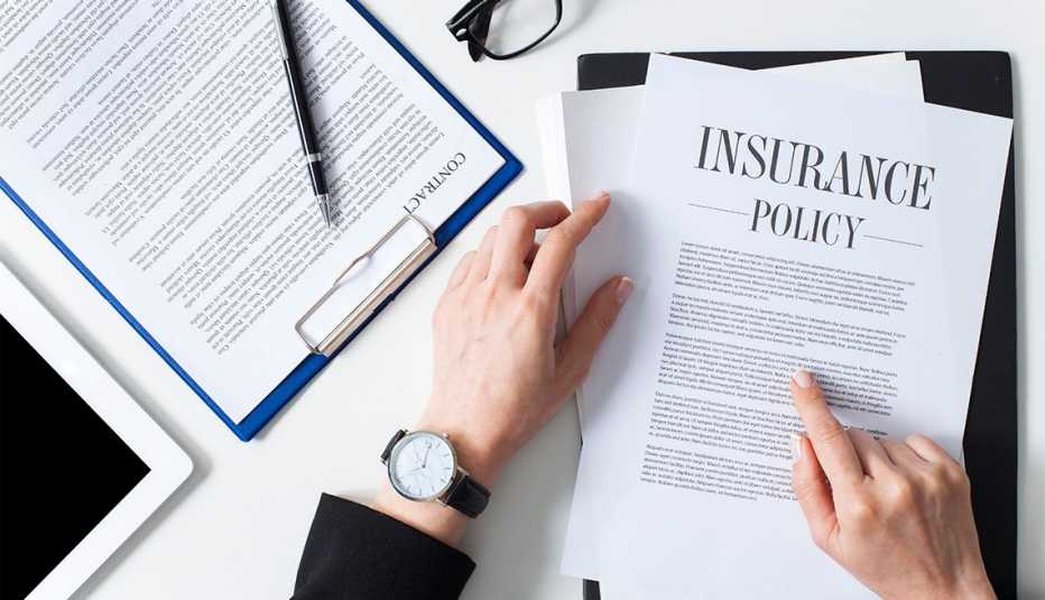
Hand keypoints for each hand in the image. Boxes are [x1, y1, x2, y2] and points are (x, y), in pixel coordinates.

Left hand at [375, 194, 630, 543]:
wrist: (465, 431)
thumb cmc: (515, 409)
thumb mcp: (570, 369)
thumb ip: (597, 321)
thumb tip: (619, 286)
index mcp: (531, 310)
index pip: (561, 243)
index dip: (585, 216)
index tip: (598, 206)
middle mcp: (495, 295)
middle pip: (517, 221)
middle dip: (546, 209)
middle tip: (564, 219)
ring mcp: (466, 297)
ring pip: (490, 237)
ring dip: (517, 232)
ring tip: (536, 252)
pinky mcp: (447, 305)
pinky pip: (469, 262)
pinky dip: (490, 255)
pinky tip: (504, 275)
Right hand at [789, 369, 994, 599]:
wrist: (943, 589)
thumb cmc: (883, 567)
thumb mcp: (829, 538)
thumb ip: (808, 488)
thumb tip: (801, 444)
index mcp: (859, 504)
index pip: (828, 440)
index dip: (811, 406)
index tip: (802, 381)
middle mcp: (894, 487)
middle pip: (854, 437)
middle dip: (847, 454)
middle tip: (857, 486)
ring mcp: (926, 478)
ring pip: (883, 440)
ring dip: (878, 458)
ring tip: (887, 493)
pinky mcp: (950, 473)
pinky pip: (914, 441)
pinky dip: (906, 457)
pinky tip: (907, 484)